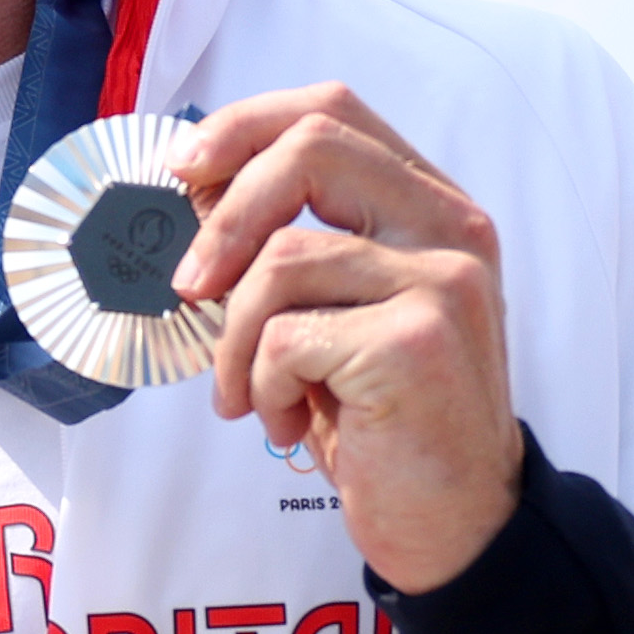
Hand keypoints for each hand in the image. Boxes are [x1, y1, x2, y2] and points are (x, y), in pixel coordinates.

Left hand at [168, 85, 519, 591]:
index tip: (180, 169)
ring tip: (247, 394)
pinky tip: (285, 422)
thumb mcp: (335, 311)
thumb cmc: (380, 414)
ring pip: (281, 261)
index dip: (244, 126)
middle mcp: (453, 228)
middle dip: (223, 213)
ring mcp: (444, 281)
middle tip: (186, 286)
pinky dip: (262, 386)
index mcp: (431, 206)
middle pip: (311, 147)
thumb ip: (289, 246)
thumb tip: (186, 192)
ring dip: (234, 341)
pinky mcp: (418, 341)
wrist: (453, 522)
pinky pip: (286, 337)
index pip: (333, 111)